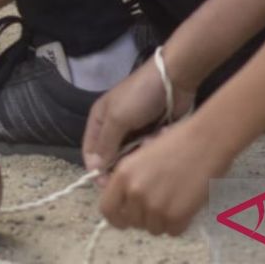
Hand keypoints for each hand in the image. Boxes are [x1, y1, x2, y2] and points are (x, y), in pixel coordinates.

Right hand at [82, 54, 195, 173]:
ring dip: (140, 155)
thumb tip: (96, 170)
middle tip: (134, 168)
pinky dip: (153, 149)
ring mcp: (134, 132)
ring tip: (150, 146)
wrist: (173, 78)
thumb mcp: (117, 117)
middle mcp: (114, 128)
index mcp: (99, 121)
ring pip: (131, 157)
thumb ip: (105, 145)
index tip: (109, 186)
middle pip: (112, 158)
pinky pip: (148, 152)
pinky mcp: (152, 134)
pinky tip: (161, 140)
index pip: (90, 153)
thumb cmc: (140, 95)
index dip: (97, 170)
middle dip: (123, 163)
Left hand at [98, 118, 231, 234]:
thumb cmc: (178, 143)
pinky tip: (186, 204)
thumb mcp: (142, 156)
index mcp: (123, 174)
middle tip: (159, 203)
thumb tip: (125, 201)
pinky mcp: (176, 216)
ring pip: (153, 229)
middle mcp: (135, 192)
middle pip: (132, 222)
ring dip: (162, 220)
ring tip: (174, 200)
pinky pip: (173, 231)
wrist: (206, 141)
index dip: (116, 217)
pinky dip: (179, 223)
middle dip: (144, 217)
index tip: (125, 218)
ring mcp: (155, 206)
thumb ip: (130, 179)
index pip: (107, 209)